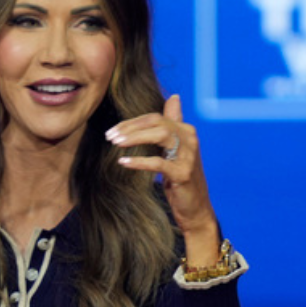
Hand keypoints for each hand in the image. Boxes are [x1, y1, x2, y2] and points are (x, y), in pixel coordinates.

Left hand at [108, 95, 218, 261]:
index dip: (133, 121)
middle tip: (110, 136)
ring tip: (116, 144)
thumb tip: (174, 97)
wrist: (196, 208)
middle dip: (131, 127)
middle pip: (157, 122)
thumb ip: (174, 123)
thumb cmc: (181, 177)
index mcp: (187, 131)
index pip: (156, 117)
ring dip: (135, 138)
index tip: (113, 130)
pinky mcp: (183, 173)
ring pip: (160, 135)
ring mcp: (189, 156)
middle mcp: (190, 139)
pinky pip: (158, 163)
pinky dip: (139, 161)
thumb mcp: (177, 148)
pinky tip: (124, 162)